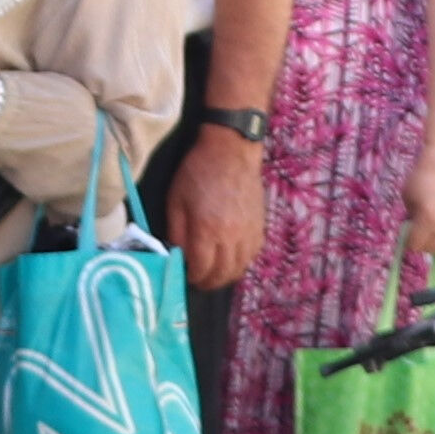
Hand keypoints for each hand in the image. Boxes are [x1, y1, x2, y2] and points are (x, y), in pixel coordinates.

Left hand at [174, 128, 268, 290]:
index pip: (201, 270)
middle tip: (198, 280)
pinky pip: (251, 256)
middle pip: (222, 275)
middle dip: (208, 282)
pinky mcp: (259, 226)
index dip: (191, 278)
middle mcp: (231, 237)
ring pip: (239, 269)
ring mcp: (249, 233)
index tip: (184, 276)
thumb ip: (176, 232)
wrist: (231, 150)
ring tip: (213, 273)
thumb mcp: (175, 200)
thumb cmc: (197, 172)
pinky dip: (240, 263)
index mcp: (207, 230)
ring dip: (225, 276)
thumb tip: (176, 256)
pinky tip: (230, 259)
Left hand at [400, 144, 434, 283]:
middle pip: (430, 249)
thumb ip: (410, 219)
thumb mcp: (407, 196)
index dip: (409, 237)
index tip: (409, 228)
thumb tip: (412, 236)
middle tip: (423, 224)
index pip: (413, 244)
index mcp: (428, 219)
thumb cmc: (425, 174)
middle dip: (422, 239)